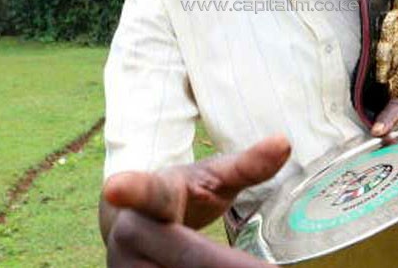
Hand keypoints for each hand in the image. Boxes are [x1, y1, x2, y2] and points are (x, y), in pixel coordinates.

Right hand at [101, 134, 289, 266]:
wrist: (130, 225)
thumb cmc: (181, 196)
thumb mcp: (210, 177)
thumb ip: (247, 165)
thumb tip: (284, 142)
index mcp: (151, 197)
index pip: (144, 191)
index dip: (129, 190)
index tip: (114, 187)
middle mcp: (129, 235)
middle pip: (187, 256)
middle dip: (227, 266)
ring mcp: (124, 267)